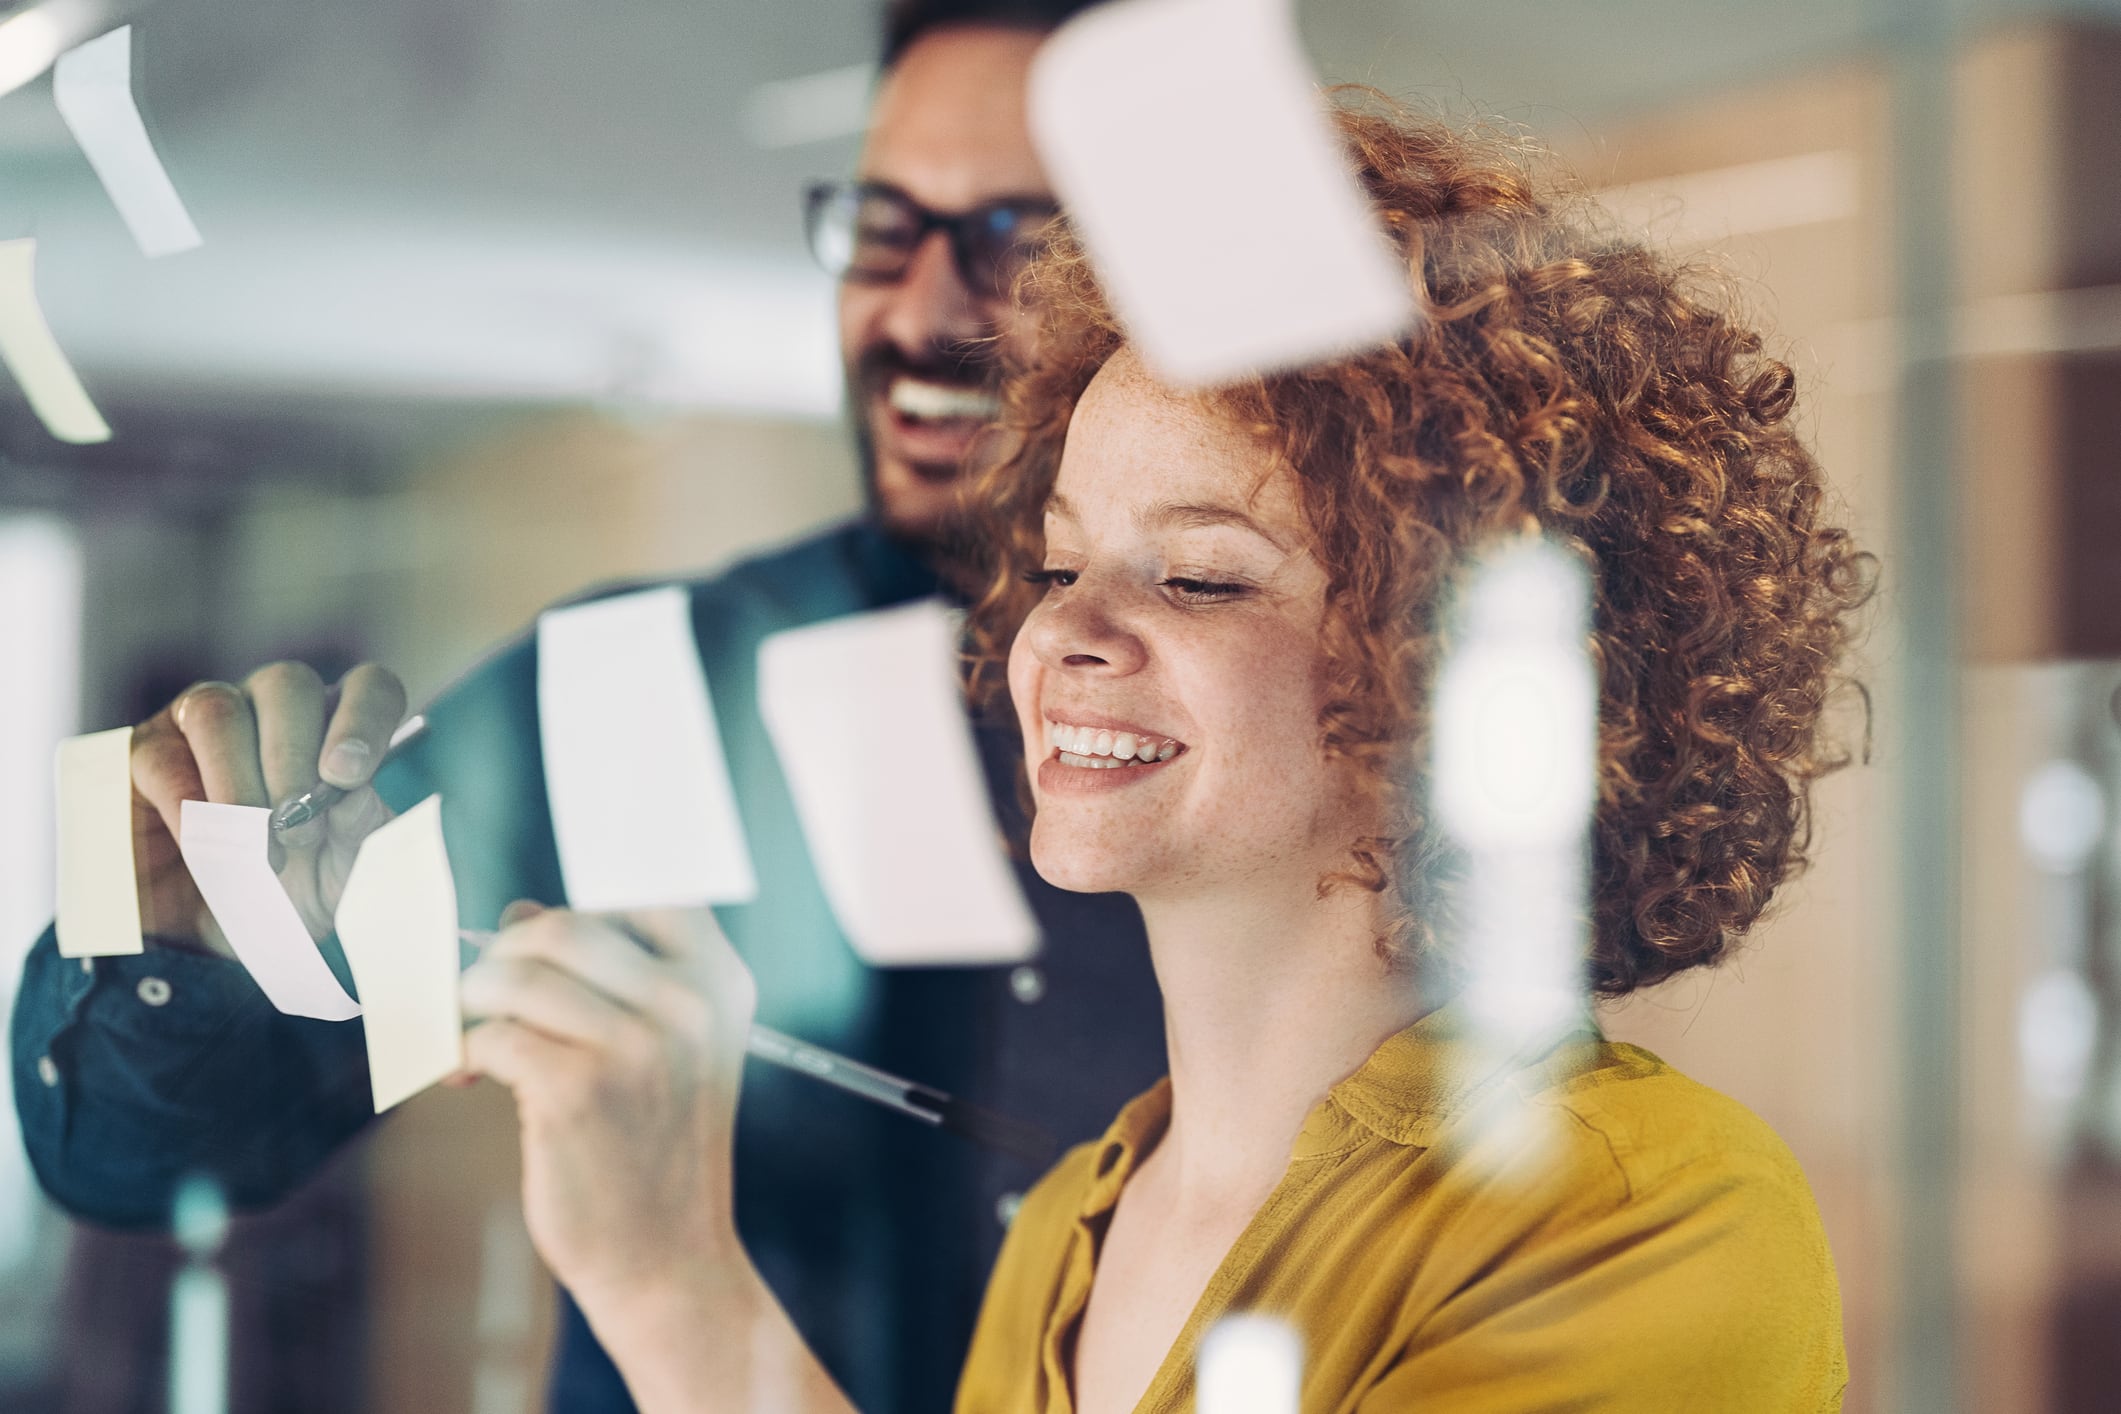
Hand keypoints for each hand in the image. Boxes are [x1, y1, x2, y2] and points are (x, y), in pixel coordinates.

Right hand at [129, 662, 406, 949]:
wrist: (220, 936)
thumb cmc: (298, 890)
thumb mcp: (344, 873)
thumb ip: (361, 833)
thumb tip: (353, 798)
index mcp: (339, 727)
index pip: (368, 687)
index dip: (364, 719)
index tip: (348, 777)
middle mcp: (274, 708)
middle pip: (287, 685)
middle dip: (293, 760)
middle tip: (297, 830)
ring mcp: (206, 719)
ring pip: (218, 710)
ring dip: (238, 780)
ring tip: (254, 845)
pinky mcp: (149, 751)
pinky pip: (163, 759)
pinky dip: (188, 807)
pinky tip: (205, 846)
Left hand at [458, 905, 758, 1314]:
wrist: (667, 1258)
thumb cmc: (652, 1147)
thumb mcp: (667, 1051)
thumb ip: (608, 979)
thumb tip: (517, 915)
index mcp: (720, 984)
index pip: (647, 892)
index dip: (582, 900)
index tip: (539, 935)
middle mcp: (689, 1004)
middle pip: (564, 925)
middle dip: (505, 954)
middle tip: (484, 994)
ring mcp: (638, 1046)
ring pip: (517, 976)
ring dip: (472, 1000)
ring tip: (468, 1035)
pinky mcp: (579, 1091)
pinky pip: (492, 1036)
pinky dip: (461, 1053)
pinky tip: (465, 1079)